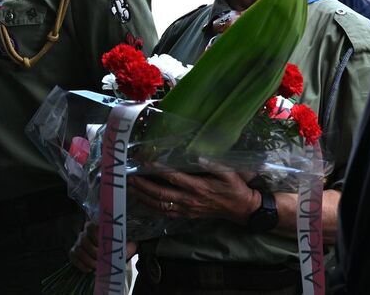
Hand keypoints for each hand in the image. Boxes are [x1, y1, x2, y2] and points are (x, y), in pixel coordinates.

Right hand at [69, 221, 137, 272]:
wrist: (106, 257)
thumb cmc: (113, 249)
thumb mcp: (122, 246)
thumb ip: (127, 245)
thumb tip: (131, 246)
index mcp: (94, 228)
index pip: (90, 226)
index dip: (95, 235)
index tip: (102, 245)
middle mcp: (83, 234)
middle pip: (83, 239)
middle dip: (93, 251)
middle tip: (101, 261)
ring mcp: (77, 244)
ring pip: (78, 250)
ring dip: (88, 260)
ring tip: (97, 267)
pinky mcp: (73, 253)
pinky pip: (73, 258)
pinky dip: (81, 265)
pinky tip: (89, 270)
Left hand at [129, 164, 258, 224]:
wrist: (240, 209)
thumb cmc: (234, 188)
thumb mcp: (228, 173)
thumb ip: (213, 164)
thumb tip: (197, 156)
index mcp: (198, 187)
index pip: (174, 178)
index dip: (158, 170)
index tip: (145, 163)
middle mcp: (189, 199)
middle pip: (161, 193)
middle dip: (143, 186)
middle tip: (129, 177)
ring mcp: (186, 209)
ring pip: (159, 205)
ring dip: (143, 196)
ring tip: (130, 188)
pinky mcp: (186, 214)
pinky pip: (165, 212)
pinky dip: (151, 207)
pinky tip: (141, 201)